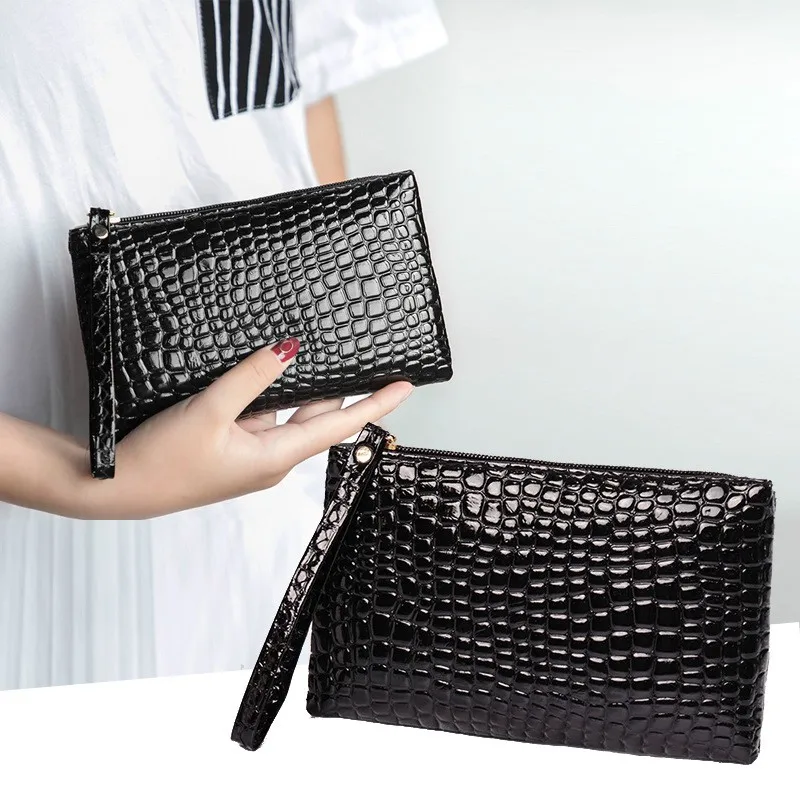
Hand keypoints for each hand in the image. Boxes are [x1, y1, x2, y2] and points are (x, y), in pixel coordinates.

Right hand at [0, 339, 411, 519]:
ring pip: (286, 413)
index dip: (375, 405)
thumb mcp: (210, 412)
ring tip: (314, 353)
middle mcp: (270, 459)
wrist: (118, 488)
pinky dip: (267, 393)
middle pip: (316, 417)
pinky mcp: (228, 448)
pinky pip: (260, 416)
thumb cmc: (163, 462)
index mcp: (275, 457)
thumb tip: (289, 350)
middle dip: (340, 390)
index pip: (339, 426)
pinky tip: (263, 369)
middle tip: (363, 358)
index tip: (406, 387)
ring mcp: (249, 454)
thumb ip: (251, 379)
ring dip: (298, 387)